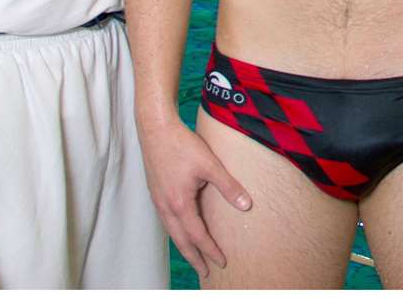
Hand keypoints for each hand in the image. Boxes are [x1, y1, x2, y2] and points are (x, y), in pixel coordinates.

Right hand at [137, 119, 251, 277]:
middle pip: (181, 240)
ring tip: (194, 255)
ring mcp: (158, 200)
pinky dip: (176, 232)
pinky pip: (167, 220)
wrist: (156, 129)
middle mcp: (166, 207)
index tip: (221, 262)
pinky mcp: (156, 192)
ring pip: (171, 232)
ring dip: (184, 246)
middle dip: (194, 257)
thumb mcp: (210, 165)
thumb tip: (247, 206)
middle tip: (205, 272)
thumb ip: (228, 187)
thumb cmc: (183, 145)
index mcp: (179, 204)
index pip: (197, 236)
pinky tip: (182, 229)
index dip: (210, 250)